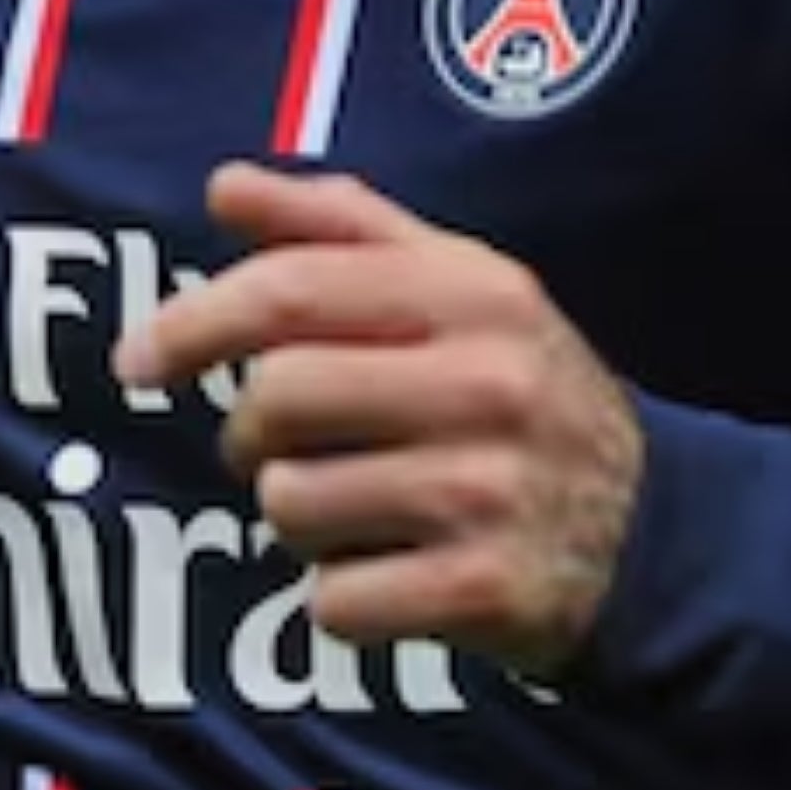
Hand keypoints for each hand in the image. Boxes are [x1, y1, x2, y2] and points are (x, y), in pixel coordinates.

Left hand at [117, 161, 644, 673]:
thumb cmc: (521, 395)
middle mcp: (489, 383)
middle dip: (252, 430)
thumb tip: (226, 187)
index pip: (295, 289)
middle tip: (286, 445)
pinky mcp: (487, 591)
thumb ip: (343, 227)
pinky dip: (340, 598)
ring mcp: (490, 491)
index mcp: (476, 292)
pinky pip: (334, 602)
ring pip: (292, 505)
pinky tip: (394, 573)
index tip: (135, 359)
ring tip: (356, 510)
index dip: (194, 320)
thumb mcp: (461, 287)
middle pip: (277, 397)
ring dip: (297, 519)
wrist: (655, 531)